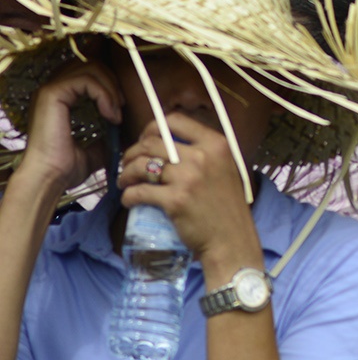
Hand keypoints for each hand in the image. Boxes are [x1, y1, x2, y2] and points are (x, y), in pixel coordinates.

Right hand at [15, 60, 121, 195]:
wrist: (51, 178)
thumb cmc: (67, 167)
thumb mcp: (97, 146)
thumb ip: (109, 132)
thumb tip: (132, 127)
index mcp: (61, 98)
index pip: (90, 72)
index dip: (110, 83)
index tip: (121, 107)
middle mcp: (53, 89)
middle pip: (92, 64)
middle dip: (113, 83)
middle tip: (121, 108)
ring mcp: (50, 89)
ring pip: (91, 68)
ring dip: (111, 89)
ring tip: (116, 114)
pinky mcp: (51, 93)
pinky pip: (86, 80)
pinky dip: (104, 94)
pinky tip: (110, 114)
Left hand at [118, 114, 262, 274]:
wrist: (231, 238)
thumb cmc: (226, 205)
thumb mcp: (224, 167)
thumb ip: (203, 152)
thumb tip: (168, 142)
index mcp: (216, 143)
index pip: (175, 121)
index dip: (152, 129)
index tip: (145, 141)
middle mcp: (203, 156)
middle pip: (152, 142)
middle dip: (132, 153)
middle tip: (127, 164)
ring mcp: (188, 178)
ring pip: (141, 166)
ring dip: (125, 173)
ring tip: (124, 182)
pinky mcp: (174, 201)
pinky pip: (138, 192)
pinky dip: (127, 195)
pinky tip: (128, 199)